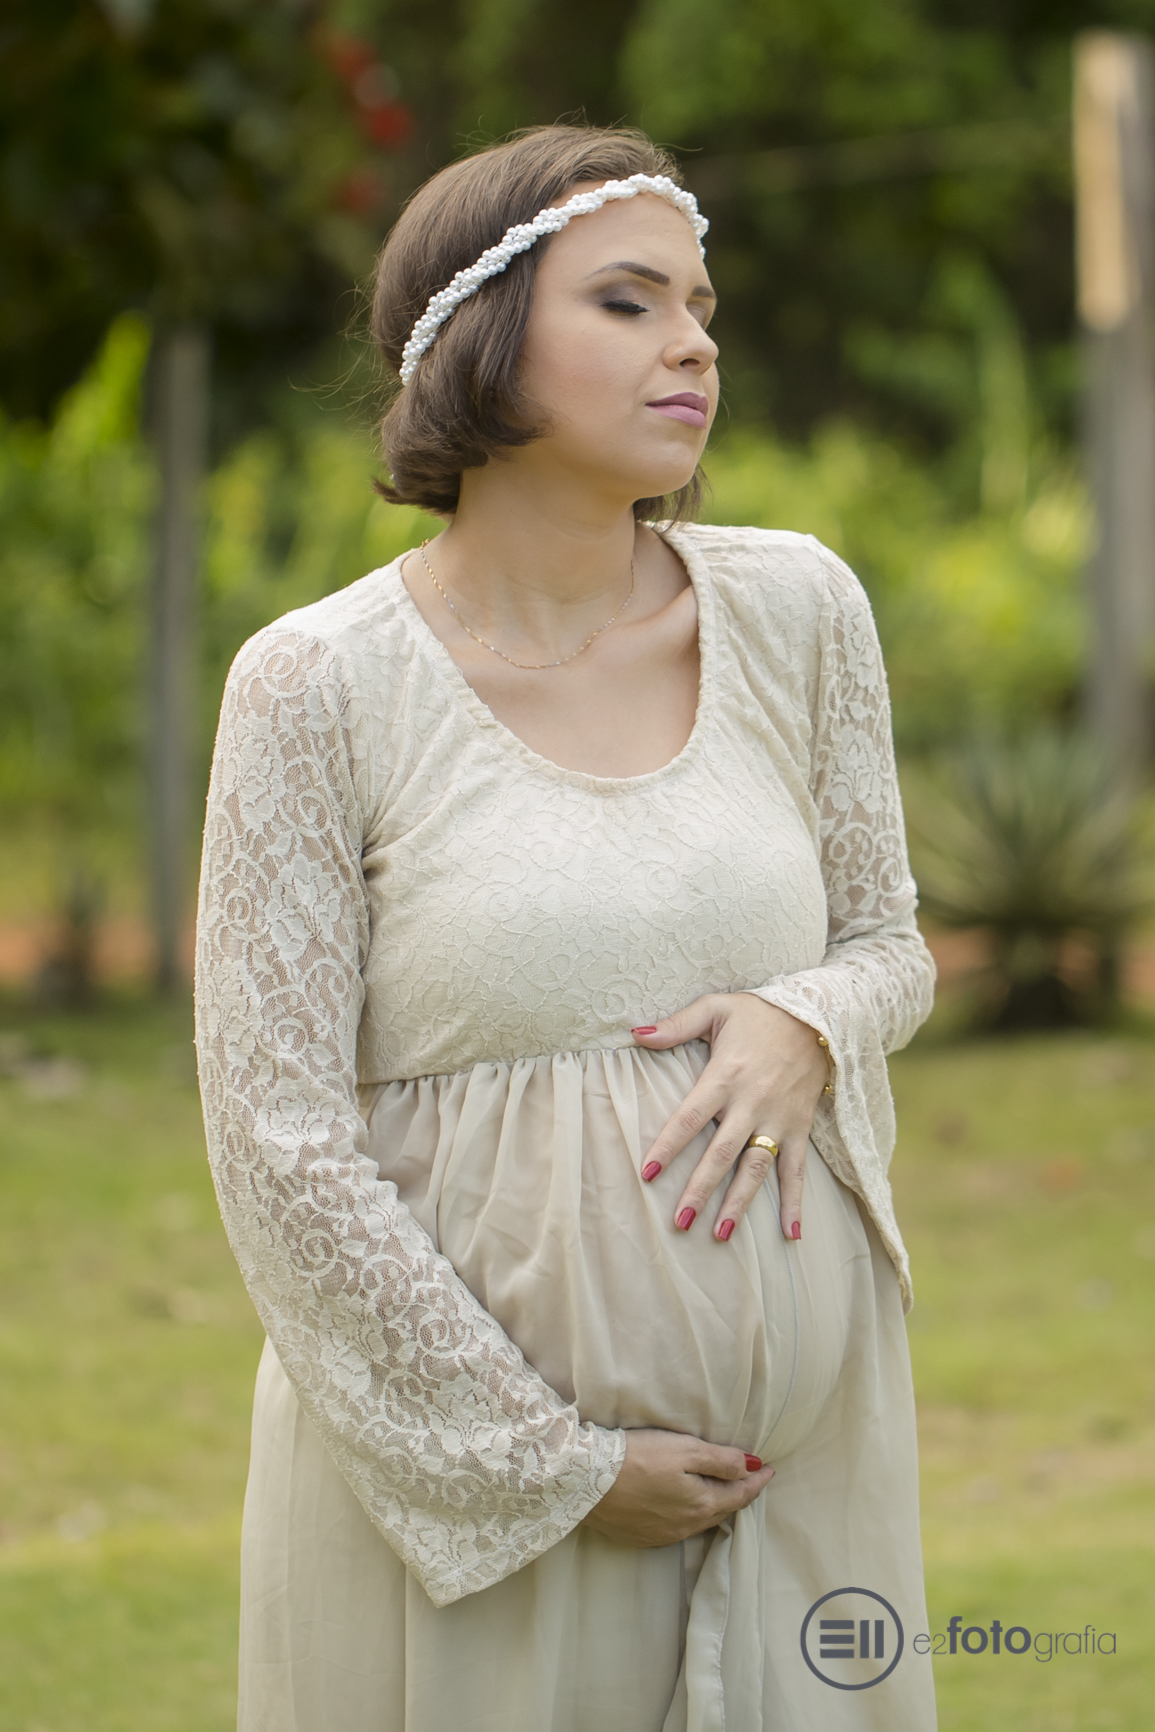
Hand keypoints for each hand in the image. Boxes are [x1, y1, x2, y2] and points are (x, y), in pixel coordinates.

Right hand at [582, 1429, 774, 1546]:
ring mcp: (663, 1535)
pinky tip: (682, 1504)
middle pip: (721, 1510)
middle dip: (737, 1494)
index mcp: (702, 1505)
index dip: (757, 1481)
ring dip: (712, 1506)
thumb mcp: (685, 1449)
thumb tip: (752, 1466)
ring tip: (719, 1490)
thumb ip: (721, 1460)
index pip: (740, 1494)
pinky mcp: (641, 1537)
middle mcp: (686, 1526)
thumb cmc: (638, 1456)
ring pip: (698, 1521)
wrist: (586, 1480)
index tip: (769, 1469)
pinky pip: (676, 1527)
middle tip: (748, 1479)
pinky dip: (687, 1514)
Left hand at [633, 993, 827, 1241]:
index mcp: (725, 1076)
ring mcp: (778, 1119)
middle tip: (680, 1220)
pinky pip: (796, 1169)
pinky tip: (790, 1234)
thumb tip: (636, 1034)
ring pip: (756, 1168)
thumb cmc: (760, 1013)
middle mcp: (751, 1103)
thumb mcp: (716, 1008)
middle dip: (700, 1188)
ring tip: (721, 1233)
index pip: (690, 1117)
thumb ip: (676, 1025)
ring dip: (739, 1202)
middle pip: (721, 1153)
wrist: (819, 1016)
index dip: (668, 1146)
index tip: (648, 1173)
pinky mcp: (800, 1127)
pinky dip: (795, 1202)